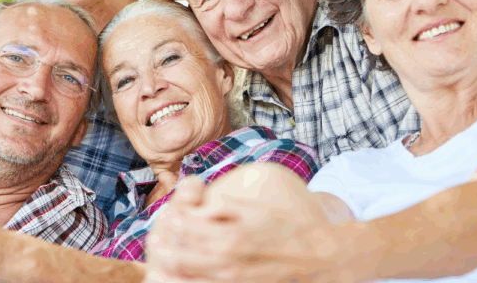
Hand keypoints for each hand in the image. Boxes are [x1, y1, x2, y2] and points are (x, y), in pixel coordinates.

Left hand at [146, 163, 368, 282]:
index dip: (171, 223)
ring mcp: (236, 280)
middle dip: (164, 249)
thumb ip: (230, 207)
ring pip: (191, 277)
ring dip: (173, 269)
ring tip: (162, 261)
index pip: (188, 229)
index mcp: (234, 235)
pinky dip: (193, 282)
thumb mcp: (259, 211)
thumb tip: (207, 201)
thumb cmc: (290, 230)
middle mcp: (231, 260)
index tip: (163, 218)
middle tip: (154, 242)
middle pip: (183, 256)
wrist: (322, 260)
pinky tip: (185, 277)